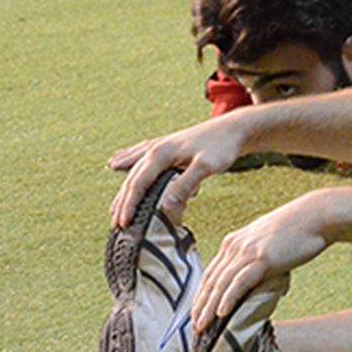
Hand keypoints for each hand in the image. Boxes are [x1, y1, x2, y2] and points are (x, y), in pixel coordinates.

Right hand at [109, 116, 247, 227]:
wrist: (236, 127)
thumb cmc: (223, 145)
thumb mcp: (206, 167)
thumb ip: (185, 185)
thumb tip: (165, 207)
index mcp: (161, 154)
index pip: (138, 183)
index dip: (129, 204)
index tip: (123, 223)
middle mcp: (156, 149)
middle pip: (132, 178)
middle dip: (122, 202)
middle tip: (115, 224)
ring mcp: (162, 146)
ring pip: (134, 169)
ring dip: (124, 189)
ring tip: (115, 207)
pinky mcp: (169, 147)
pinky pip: (140, 157)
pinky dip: (127, 163)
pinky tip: (118, 163)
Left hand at [191, 194, 329, 331]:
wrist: (316, 216)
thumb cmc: (298, 230)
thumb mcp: (269, 243)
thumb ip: (260, 261)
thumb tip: (263, 281)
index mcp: (234, 242)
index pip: (212, 273)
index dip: (202, 295)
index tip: (197, 313)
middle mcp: (235, 246)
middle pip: (211, 281)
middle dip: (200, 306)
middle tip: (194, 327)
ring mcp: (247, 252)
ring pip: (221, 284)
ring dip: (209, 308)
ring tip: (203, 326)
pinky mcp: (262, 258)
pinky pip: (240, 282)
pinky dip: (229, 298)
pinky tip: (222, 313)